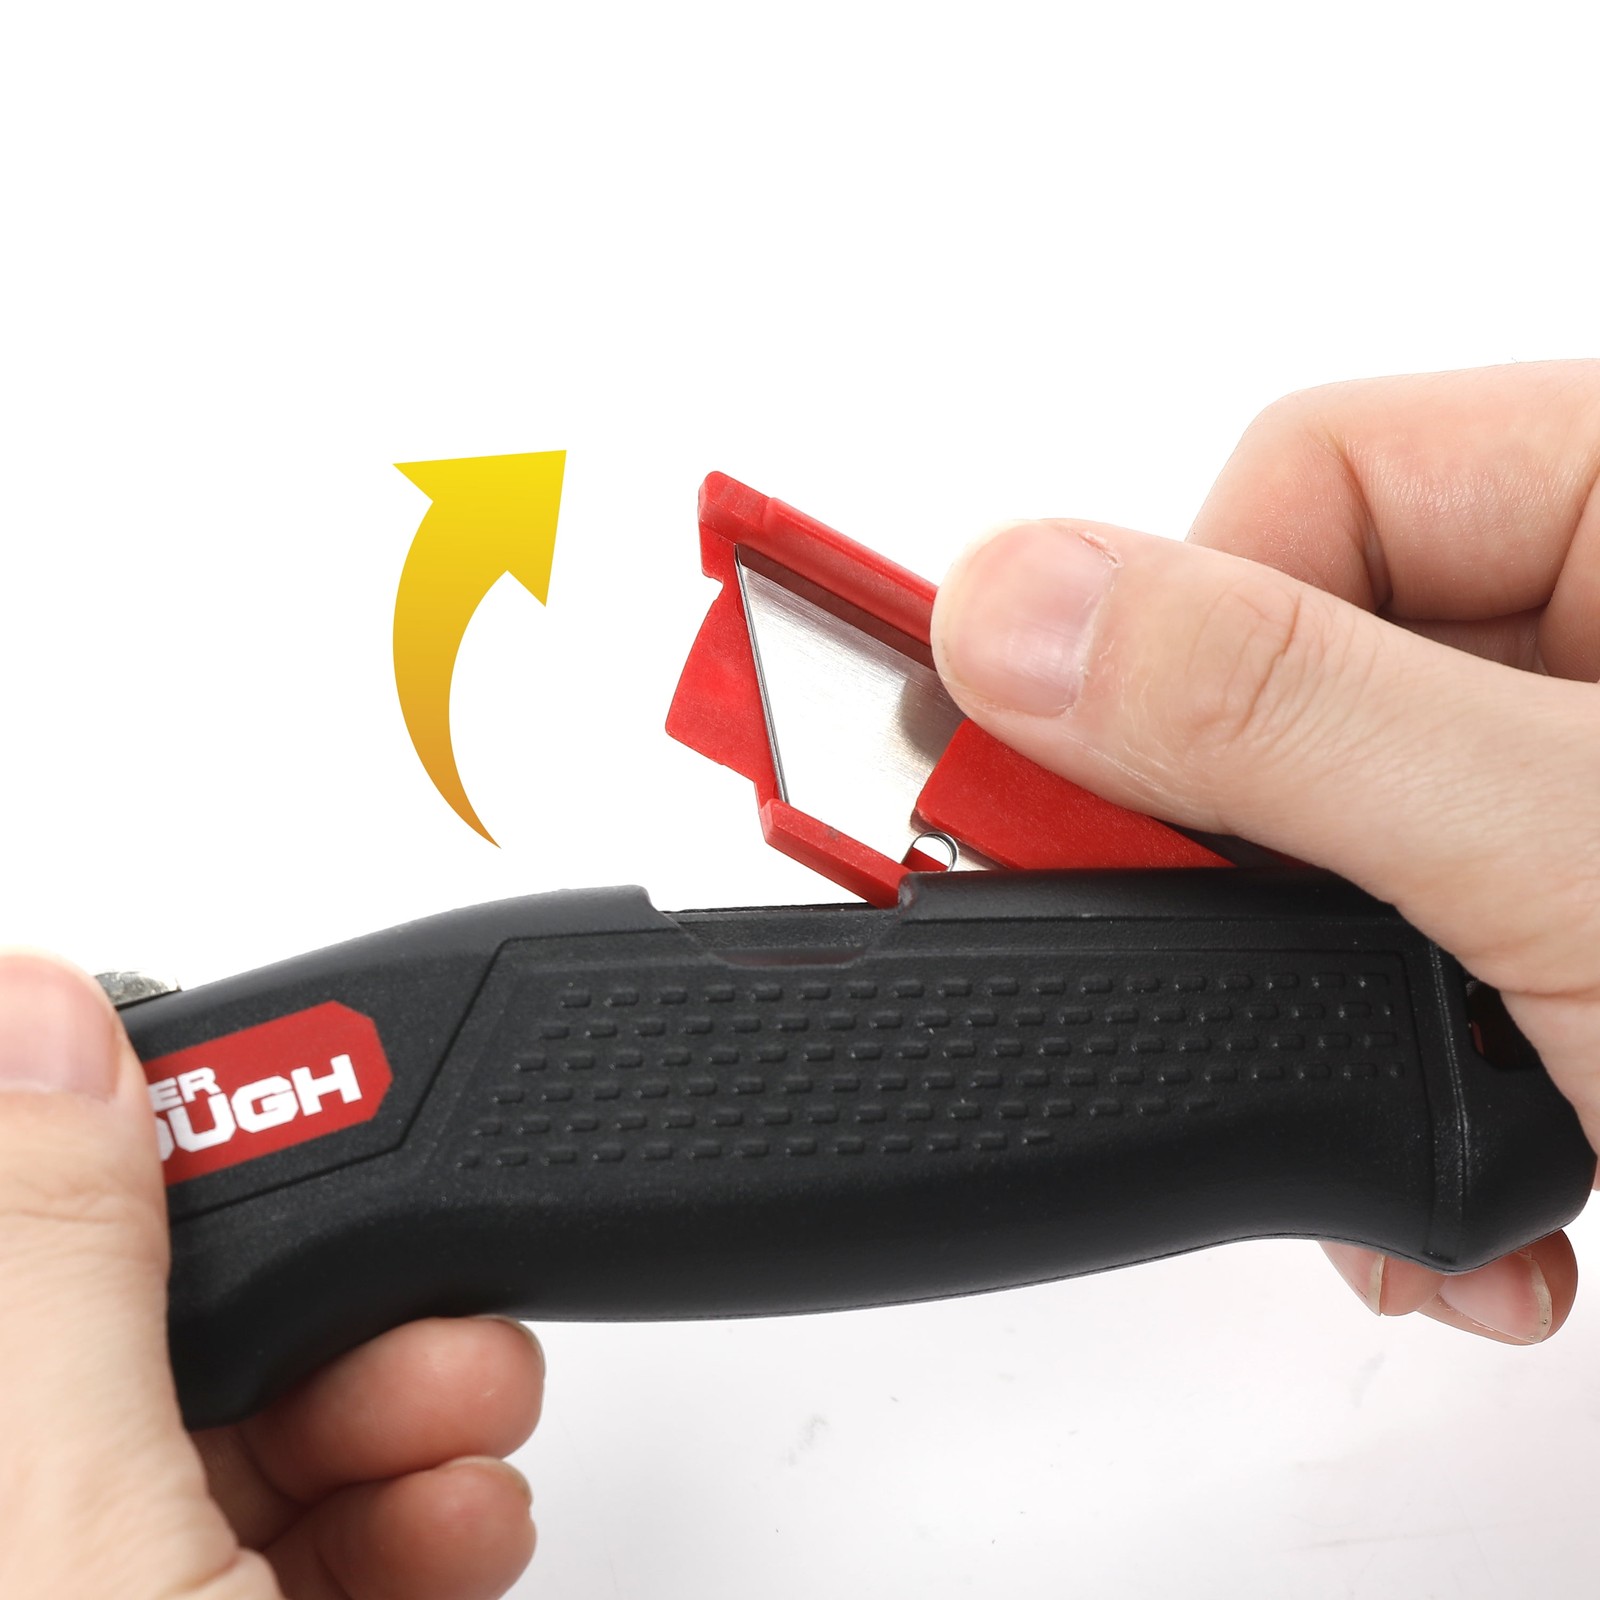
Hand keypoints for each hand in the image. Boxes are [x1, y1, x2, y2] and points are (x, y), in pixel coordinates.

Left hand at [0, 953, 543, 1598]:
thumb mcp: (72, 1535)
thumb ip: (61, 1267)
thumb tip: (34, 1016)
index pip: (50, 1214)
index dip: (176, 1149)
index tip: (310, 1105)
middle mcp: (32, 1507)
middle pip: (199, 1310)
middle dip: (351, 1288)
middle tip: (433, 1295)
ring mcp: (133, 1576)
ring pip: (292, 1408)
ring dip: (425, 1395)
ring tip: (472, 1425)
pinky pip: (348, 1520)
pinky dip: (436, 1501)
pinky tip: (460, 1520)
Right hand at [932, 361, 1599, 1345]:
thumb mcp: (1579, 859)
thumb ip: (1281, 717)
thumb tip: (1009, 604)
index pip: (1305, 479)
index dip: (1174, 639)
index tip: (1076, 790)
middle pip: (1291, 675)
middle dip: (1249, 886)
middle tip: (1240, 999)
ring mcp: (1585, 787)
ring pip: (1333, 844)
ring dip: (1326, 1031)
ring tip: (1404, 1180)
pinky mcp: (1573, 923)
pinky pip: (1407, 955)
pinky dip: (1410, 1108)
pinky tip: (1477, 1206)